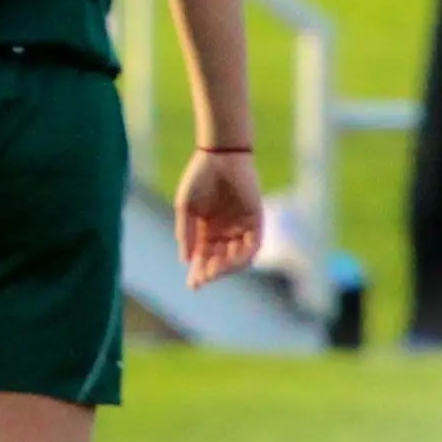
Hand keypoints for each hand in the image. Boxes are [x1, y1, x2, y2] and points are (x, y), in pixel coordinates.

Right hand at [173, 148, 265, 289]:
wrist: (220, 156)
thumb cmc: (199, 178)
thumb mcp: (186, 208)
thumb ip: (186, 234)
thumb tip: (185, 260)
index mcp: (208, 229)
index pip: (204, 257)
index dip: (199, 272)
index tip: (192, 285)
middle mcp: (226, 232)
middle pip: (221, 261)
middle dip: (212, 272)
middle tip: (203, 279)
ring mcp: (242, 228)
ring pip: (237, 257)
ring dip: (226, 267)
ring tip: (213, 271)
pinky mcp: (256, 221)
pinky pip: (253, 246)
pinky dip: (242, 257)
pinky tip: (230, 261)